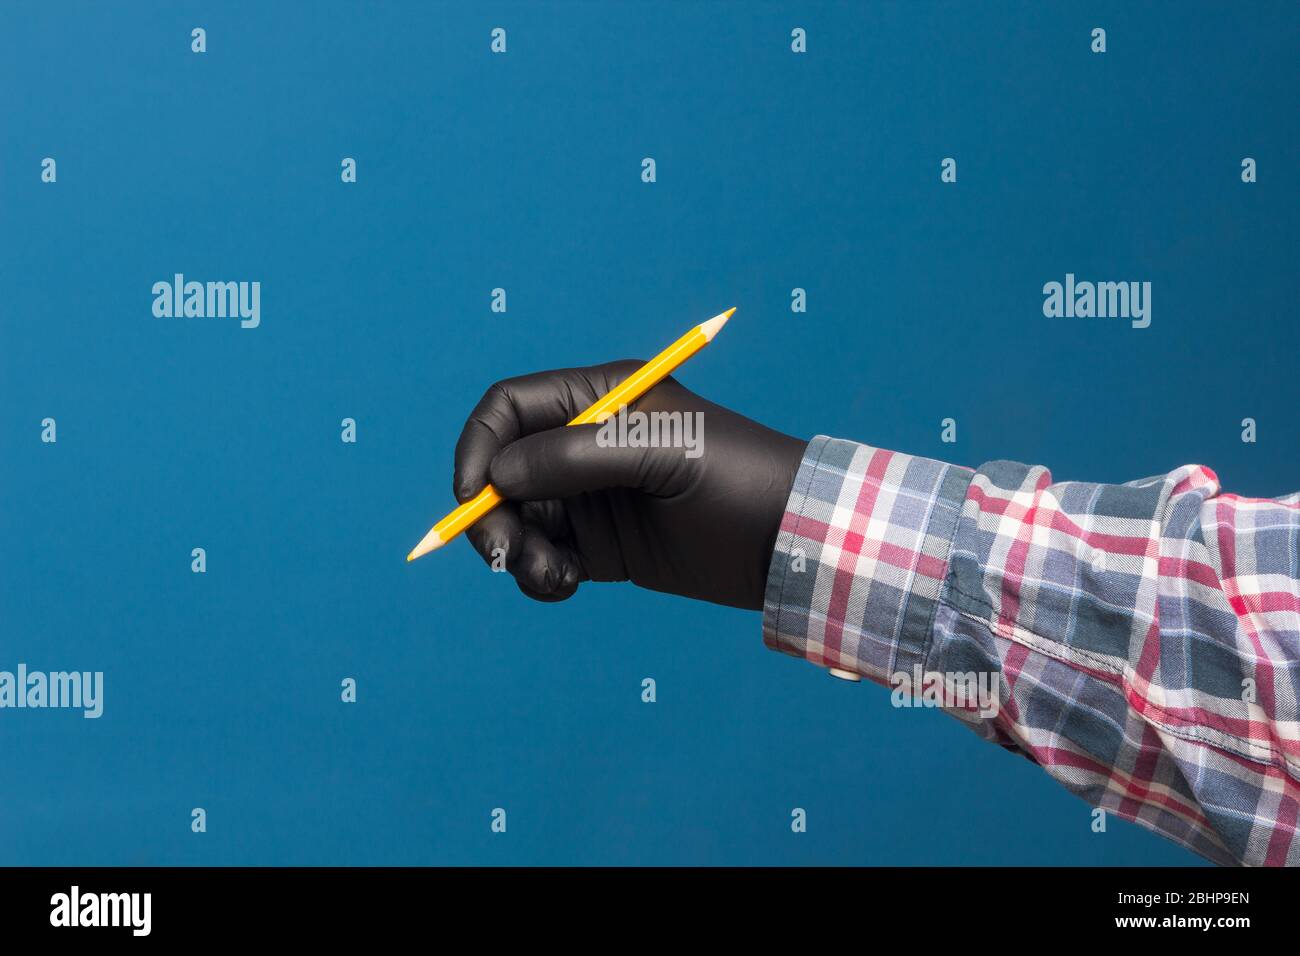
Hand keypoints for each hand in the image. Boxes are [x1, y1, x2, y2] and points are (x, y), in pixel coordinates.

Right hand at [453, 361, 807, 608]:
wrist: (788, 542)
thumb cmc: (735, 476)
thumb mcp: (658, 452)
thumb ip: (575, 456)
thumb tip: (498, 475)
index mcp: (599, 398)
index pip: (509, 407)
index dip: (479, 446)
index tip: (473, 496)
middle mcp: (585, 444)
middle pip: (501, 470)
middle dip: (492, 513)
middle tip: (505, 553)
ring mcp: (590, 497)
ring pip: (518, 520)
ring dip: (517, 551)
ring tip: (554, 577)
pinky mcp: (600, 546)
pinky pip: (543, 557)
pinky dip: (539, 575)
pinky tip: (567, 585)